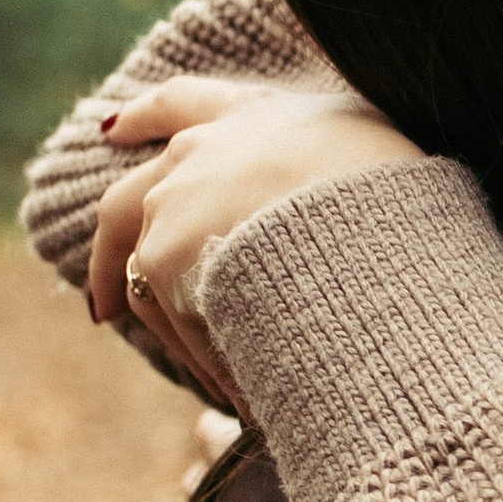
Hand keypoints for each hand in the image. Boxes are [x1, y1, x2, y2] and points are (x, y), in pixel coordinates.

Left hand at [87, 75, 420, 401]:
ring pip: (141, 271)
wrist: (369, 224)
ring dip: (172, 328)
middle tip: (104, 303)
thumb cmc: (398, 191)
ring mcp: (174, 202)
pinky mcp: (163, 260)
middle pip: (130, 196)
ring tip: (215, 382)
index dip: (149, 115)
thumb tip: (348, 195)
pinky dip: (205, 361)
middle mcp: (202, 147)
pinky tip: (240, 400)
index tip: (116, 128)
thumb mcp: (375, 152)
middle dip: (110, 250)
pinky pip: (172, 322)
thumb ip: (345, 165)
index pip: (187, 101)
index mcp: (255, 112)